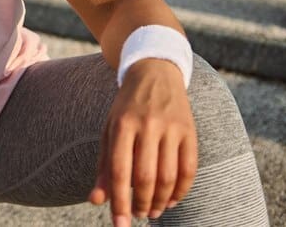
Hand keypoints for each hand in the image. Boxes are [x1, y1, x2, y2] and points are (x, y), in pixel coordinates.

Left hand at [89, 59, 197, 226]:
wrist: (155, 74)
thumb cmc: (127, 108)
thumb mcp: (109, 130)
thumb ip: (104, 165)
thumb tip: (96, 200)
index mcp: (122, 125)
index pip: (120, 172)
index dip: (119, 201)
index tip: (119, 224)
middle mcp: (147, 125)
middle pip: (146, 177)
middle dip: (142, 204)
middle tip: (138, 215)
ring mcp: (171, 127)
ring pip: (169, 176)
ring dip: (162, 201)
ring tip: (153, 211)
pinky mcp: (189, 130)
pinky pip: (189, 169)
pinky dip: (182, 190)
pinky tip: (172, 200)